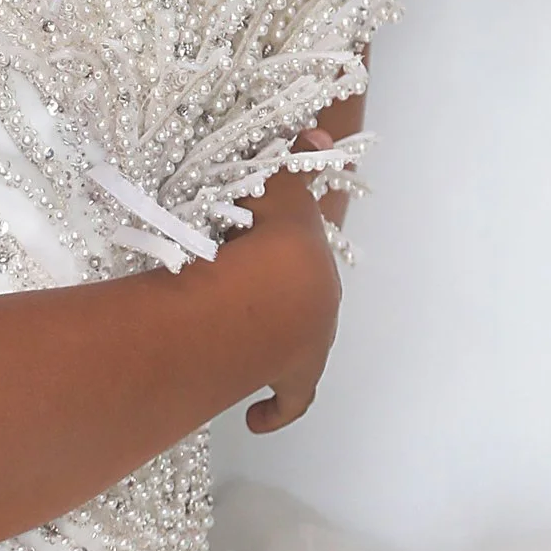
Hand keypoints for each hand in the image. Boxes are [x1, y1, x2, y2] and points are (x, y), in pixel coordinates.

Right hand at [212, 183, 340, 435]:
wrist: (268, 299)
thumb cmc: (264, 244)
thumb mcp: (276, 194)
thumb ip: (288, 163)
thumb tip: (313, 130)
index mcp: (316, 265)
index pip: (303, 251)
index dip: (277, 242)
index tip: (251, 240)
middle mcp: (322, 307)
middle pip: (299, 297)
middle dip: (273, 288)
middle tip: (227, 273)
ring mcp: (311, 348)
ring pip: (293, 345)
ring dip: (268, 337)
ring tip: (228, 324)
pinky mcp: (292, 383)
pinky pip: (286, 403)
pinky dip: (272, 413)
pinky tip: (254, 420)